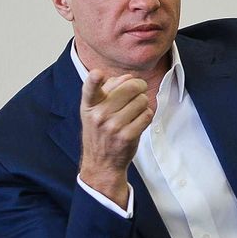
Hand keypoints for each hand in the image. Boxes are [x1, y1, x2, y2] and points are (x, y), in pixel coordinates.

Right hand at [79, 70, 153, 206]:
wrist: (101, 163)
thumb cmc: (99, 132)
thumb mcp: (95, 110)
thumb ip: (109, 90)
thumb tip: (128, 77)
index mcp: (90, 105)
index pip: (89, 89)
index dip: (94, 80)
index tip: (97, 74)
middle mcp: (99, 115)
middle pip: (130, 88)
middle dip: (139, 86)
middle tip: (139, 89)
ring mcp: (113, 127)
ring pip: (142, 101)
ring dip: (143, 103)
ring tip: (135, 110)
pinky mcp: (127, 136)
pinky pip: (147, 115)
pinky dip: (146, 115)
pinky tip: (138, 120)